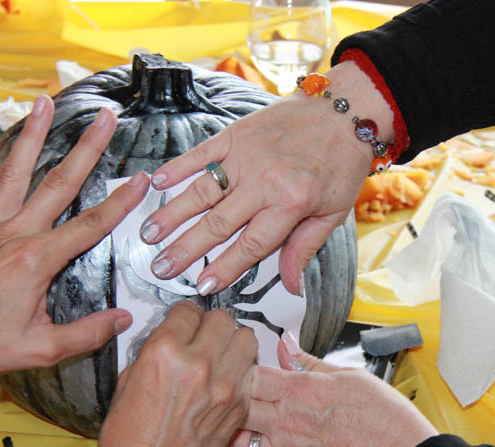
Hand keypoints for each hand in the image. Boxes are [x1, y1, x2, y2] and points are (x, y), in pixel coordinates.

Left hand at [0, 96, 147, 381]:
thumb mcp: (44, 348)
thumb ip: (88, 333)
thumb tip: (123, 321)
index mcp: (37, 260)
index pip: (90, 224)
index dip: (120, 201)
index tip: (139, 178)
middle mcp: (14, 235)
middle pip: (58, 183)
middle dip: (86, 148)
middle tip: (104, 119)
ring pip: (15, 172)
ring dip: (32, 135)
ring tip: (44, 103)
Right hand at [68, 302, 256, 446]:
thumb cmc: (129, 441)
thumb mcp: (126, 382)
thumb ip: (153, 352)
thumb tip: (170, 336)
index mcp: (164, 353)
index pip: (188, 310)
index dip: (183, 316)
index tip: (182, 323)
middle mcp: (199, 364)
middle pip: (222, 318)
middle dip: (210, 325)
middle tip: (201, 337)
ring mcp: (225, 386)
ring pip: (245, 338)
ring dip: (231, 342)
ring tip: (218, 355)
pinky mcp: (240, 406)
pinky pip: (250, 370)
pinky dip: (240, 370)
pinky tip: (224, 381)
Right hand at [142, 61, 392, 295]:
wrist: (345, 110)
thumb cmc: (341, 164)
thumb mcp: (333, 212)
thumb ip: (305, 248)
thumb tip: (290, 287)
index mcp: (290, 204)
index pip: (250, 244)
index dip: (225, 267)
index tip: (201, 285)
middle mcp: (264, 182)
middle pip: (218, 223)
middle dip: (186, 248)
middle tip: (160, 267)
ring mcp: (246, 155)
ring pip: (202, 191)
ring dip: (173, 214)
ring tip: (149, 233)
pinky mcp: (237, 133)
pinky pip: (202, 152)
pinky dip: (178, 167)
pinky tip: (157, 183)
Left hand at [225, 334, 437, 446]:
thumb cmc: (383, 418)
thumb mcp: (348, 375)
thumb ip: (307, 362)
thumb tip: (285, 345)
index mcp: (300, 391)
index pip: (249, 375)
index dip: (240, 368)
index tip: (242, 366)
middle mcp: (287, 423)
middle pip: (235, 407)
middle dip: (229, 398)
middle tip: (230, 392)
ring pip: (235, 441)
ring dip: (231, 430)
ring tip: (233, 421)